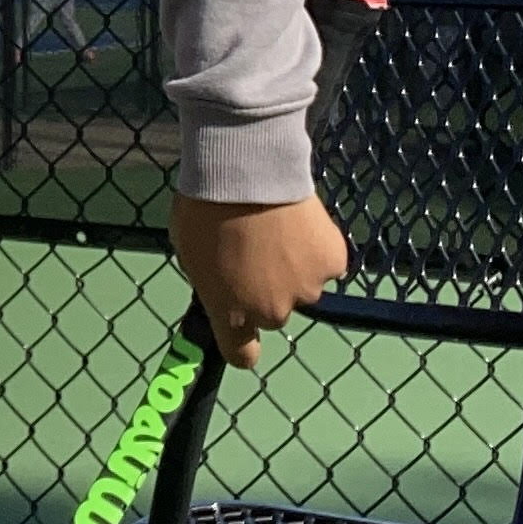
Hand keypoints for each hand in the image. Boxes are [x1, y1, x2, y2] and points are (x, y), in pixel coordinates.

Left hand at [170, 192, 349, 366]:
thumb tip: (222, 287)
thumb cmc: (204, 207)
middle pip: (273, 312)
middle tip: (258, 252)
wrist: (245, 169)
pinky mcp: (333, 263)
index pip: (241, 354)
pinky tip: (301, 222)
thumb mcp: (190, 253)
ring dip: (294, 268)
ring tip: (279, 229)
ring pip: (303, 286)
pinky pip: (326, 263)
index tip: (243, 328)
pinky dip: (317, 248)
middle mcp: (271, 311)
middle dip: (267, 290)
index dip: (242, 342)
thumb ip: (211, 282)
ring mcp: (307, 288)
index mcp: (230, 313)